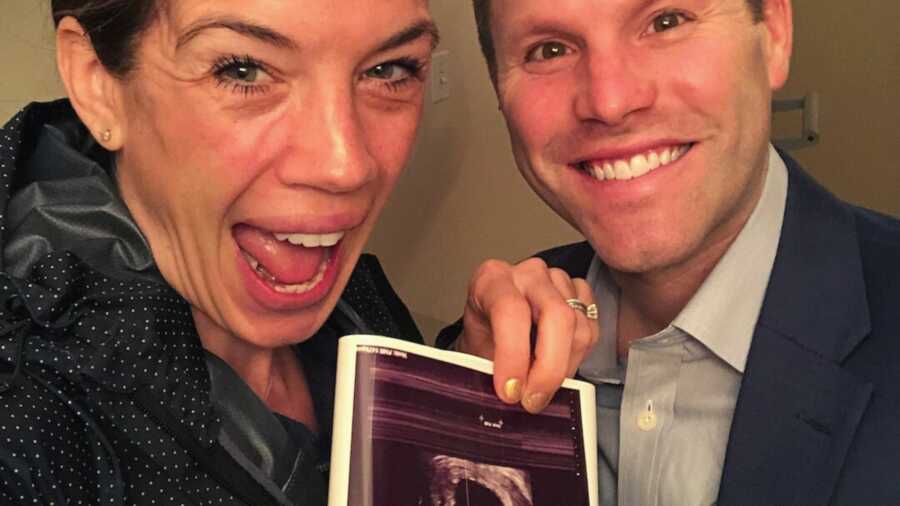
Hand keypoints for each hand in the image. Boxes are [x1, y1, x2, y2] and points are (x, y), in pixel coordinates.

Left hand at [456, 258, 598, 412]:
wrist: (491, 331)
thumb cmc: (482, 340)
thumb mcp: (473, 354)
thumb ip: (490, 372)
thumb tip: (510, 398)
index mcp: (492, 279)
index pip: (510, 310)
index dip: (513, 355)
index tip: (510, 391)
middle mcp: (528, 273)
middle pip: (557, 315)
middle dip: (549, 368)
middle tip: (533, 401)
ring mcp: (558, 281)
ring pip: (579, 328)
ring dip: (564, 368)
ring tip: (541, 386)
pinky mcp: (580, 294)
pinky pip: (592, 330)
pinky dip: (578, 357)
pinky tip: (557, 365)